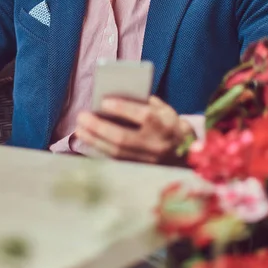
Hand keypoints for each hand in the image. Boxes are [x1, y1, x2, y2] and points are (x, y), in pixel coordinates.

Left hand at [75, 95, 193, 163]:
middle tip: (82, 117)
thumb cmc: (170, 124)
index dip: (123, 108)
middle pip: (123, 138)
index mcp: (165, 125)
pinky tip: (89, 140)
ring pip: (116, 152)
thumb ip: (144, 103)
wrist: (187, 153)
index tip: (103, 101)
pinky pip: (115, 160)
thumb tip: (117, 97)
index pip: (143, 116)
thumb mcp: (164, 109)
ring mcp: (148, 161)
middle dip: (99, 127)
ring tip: (80, 129)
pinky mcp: (140, 170)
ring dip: (94, 140)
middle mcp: (156, 145)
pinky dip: (100, 149)